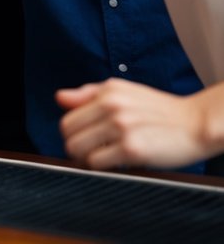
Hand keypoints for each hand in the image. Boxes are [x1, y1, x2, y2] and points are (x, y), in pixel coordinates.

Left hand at [57, 78, 214, 169]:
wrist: (196, 124)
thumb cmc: (159, 110)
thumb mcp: (123, 90)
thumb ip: (89, 94)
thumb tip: (59, 98)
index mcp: (107, 92)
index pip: (67, 120)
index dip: (73, 135)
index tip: (85, 140)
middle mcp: (112, 107)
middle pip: (68, 136)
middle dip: (77, 148)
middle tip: (94, 151)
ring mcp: (122, 128)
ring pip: (78, 150)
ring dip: (88, 159)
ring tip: (105, 157)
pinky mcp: (133, 149)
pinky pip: (97, 163)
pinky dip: (103, 166)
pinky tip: (118, 162)